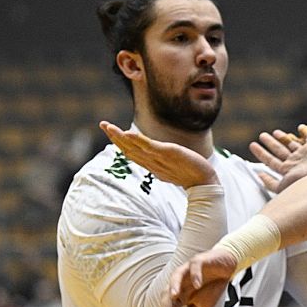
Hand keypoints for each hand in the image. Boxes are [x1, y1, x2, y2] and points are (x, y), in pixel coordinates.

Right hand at [99, 121, 218, 187]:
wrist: (204, 182)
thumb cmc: (188, 174)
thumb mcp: (169, 167)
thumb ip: (159, 161)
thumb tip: (152, 159)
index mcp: (151, 165)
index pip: (131, 152)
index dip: (119, 142)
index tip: (109, 130)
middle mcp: (152, 163)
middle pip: (128, 149)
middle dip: (114, 137)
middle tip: (102, 124)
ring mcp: (159, 159)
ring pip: (135, 148)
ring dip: (121, 137)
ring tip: (109, 126)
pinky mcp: (168, 154)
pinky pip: (150, 147)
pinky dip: (139, 140)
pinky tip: (129, 133)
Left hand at [163, 248, 236, 306]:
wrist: (228, 267)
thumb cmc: (213, 285)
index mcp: (180, 293)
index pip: (169, 305)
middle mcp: (181, 281)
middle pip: (168, 291)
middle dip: (167, 305)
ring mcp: (188, 270)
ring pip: (176, 275)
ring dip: (174, 286)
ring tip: (174, 295)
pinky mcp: (199, 260)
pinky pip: (194, 266)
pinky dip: (195, 275)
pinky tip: (197, 284)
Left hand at [249, 124, 306, 192]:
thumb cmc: (305, 182)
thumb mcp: (282, 187)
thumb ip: (271, 183)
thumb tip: (259, 176)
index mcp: (289, 171)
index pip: (272, 162)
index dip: (262, 154)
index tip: (253, 146)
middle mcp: (296, 163)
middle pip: (280, 151)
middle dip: (270, 144)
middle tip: (262, 136)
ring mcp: (305, 154)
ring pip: (291, 143)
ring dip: (283, 138)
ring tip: (275, 132)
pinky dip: (304, 132)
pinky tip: (300, 127)